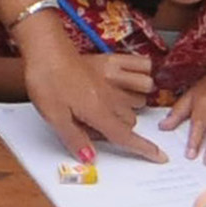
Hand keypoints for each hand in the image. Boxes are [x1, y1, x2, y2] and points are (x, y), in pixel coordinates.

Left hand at [14, 10, 161, 162]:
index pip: (124, 136)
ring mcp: (112, 80)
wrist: (45, 48)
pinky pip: (138, 74)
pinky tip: (122, 88)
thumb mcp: (54, 116)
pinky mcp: (110, 66)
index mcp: (97, 111)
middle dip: (118, 131)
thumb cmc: (46, 81)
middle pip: (129, 122)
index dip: (143, 148)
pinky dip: (137, 83)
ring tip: (100, 110)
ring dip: (125, 110)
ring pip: (134, 102)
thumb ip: (74, 138)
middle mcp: (110, 97)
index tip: (160, 157)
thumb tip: (90, 158)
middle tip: (90, 129)